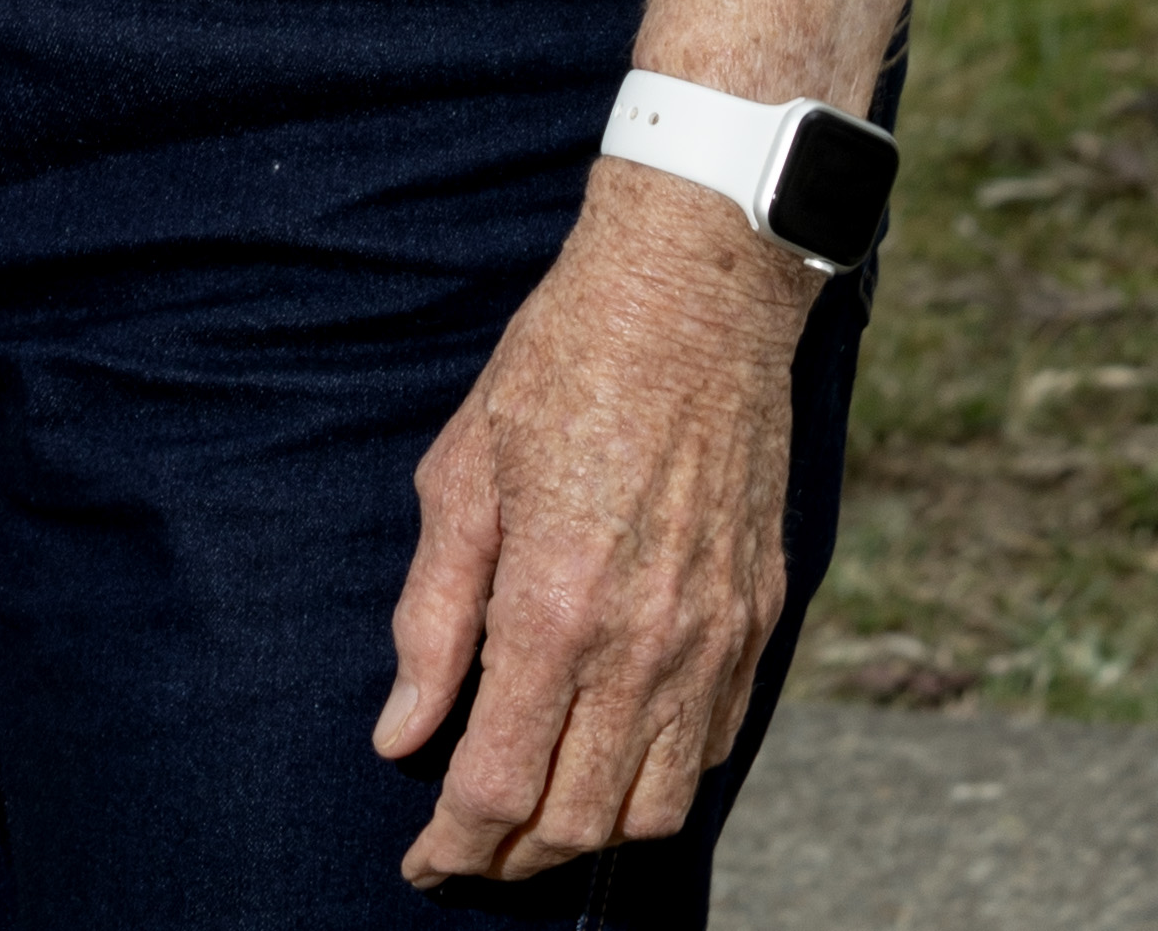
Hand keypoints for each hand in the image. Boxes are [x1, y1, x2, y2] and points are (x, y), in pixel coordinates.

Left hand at [379, 176, 804, 883]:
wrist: (690, 296)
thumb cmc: (560, 367)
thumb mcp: (461, 473)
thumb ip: (431, 617)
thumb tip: (400, 735)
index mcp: (557, 608)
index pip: (499, 785)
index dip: (454, 845)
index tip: (422, 861)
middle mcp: (645, 647)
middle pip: (580, 822)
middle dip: (513, 858)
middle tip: (467, 851)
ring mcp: (712, 641)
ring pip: (655, 808)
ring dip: (591, 836)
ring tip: (535, 821)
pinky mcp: (757, 623)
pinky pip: (710, 750)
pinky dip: (658, 781)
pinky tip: (613, 757)